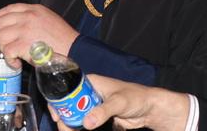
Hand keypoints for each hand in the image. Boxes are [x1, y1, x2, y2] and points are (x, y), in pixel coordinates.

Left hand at [0, 3, 78, 61]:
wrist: (76, 52)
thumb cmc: (65, 41)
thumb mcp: (49, 21)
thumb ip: (33, 20)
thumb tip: (16, 28)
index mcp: (35, 9)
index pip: (9, 8)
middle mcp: (28, 16)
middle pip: (2, 22)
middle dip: (1, 35)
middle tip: (6, 46)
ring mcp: (25, 29)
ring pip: (2, 36)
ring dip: (5, 48)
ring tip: (14, 56)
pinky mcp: (24, 44)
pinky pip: (7, 51)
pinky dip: (9, 59)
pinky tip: (17, 64)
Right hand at [50, 75, 189, 130]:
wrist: (150, 110)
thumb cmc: (136, 98)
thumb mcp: (118, 103)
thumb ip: (102, 112)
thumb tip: (86, 124)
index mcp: (89, 81)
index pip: (67, 87)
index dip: (58, 99)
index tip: (56, 113)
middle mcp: (87, 92)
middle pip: (68, 102)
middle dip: (63, 115)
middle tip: (63, 127)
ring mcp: (91, 104)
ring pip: (74, 113)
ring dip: (70, 123)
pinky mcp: (97, 116)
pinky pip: (84, 121)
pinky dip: (79, 127)